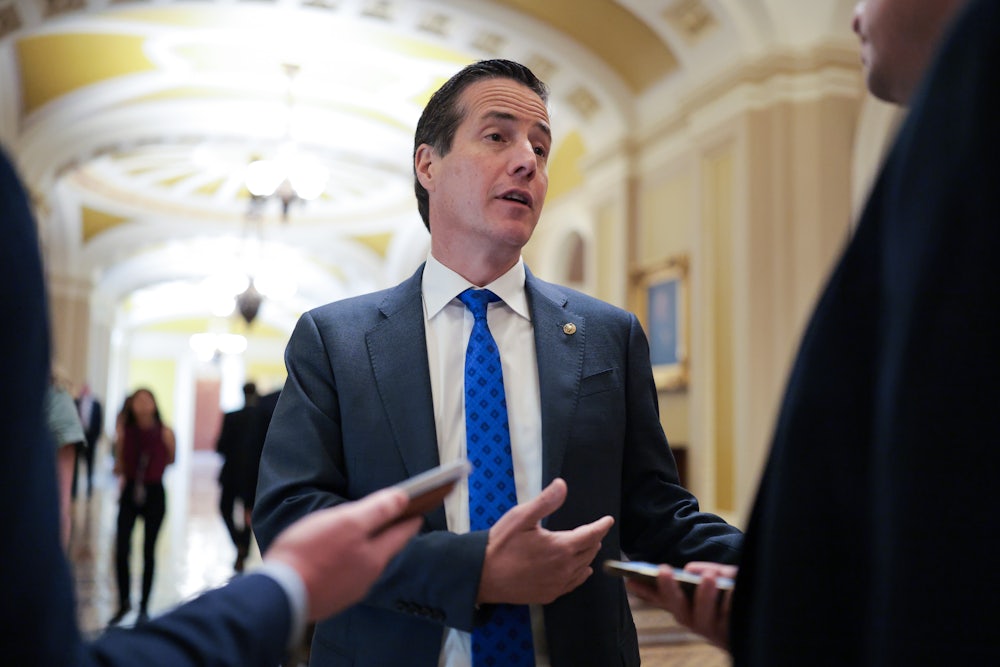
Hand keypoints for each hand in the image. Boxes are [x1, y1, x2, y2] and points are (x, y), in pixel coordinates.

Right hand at [263, 487, 421, 620]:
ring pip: (366, 563)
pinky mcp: (330, 596)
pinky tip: (340, 556)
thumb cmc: (309, 554)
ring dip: (370, 548)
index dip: (410, 518)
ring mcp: (348, 589)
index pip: (401, 533)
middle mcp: (366, 576)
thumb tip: (402, 498)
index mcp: (374, 557)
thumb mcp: (345, 522)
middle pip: (385, 549)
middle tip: (397, 519)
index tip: (420, 509)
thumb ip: (377, 511)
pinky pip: (347, 574)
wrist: (277, 594)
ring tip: (368, 534)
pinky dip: (350, 561)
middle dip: (392, 533)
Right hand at [477, 478, 613, 604]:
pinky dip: (580, 576)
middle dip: (594, 540)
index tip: (608, 521)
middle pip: (589, 552)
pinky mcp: (548, 595)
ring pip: (582, 569)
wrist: (482, 575)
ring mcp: (557, 584)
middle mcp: (564, 568)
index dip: (601, 526)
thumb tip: (562, 485)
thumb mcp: (521, 516)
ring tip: (590, 548)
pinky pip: (572, 585)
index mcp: (561, 547)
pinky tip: (581, 572)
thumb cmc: (501, 544)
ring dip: (588, 557)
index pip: (590, 535)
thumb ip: (545, 501)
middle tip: (595, 532)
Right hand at [627, 561, 736, 649]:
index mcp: (690, 607)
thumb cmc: (740, 593)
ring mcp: (714, 632)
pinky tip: (734, 589)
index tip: (629, 579)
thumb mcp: (725, 577)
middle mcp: (698, 622)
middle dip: (669, 591)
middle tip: (663, 570)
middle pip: (679, 611)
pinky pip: (730, 620)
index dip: (646, 591)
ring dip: (704, 597)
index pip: (664, 600)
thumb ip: (708, 571)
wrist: (766, 621)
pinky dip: (731, 603)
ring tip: (709, 577)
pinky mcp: (732, 637)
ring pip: (703, 619)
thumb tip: (690, 569)